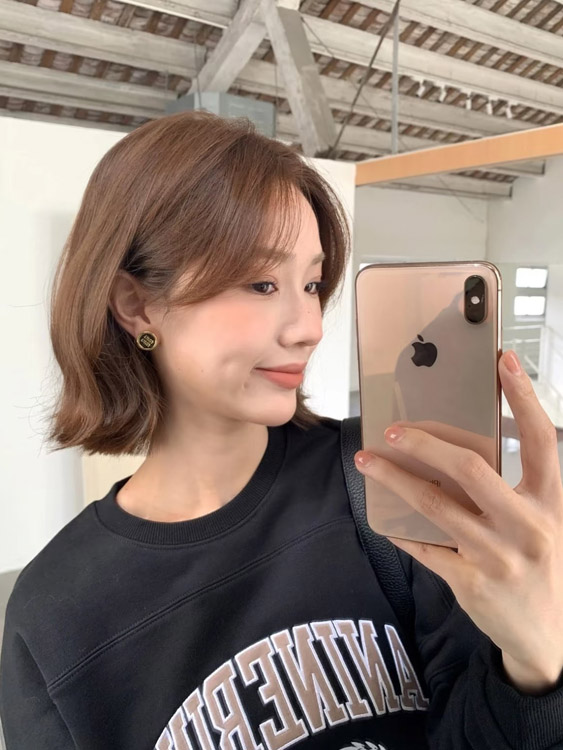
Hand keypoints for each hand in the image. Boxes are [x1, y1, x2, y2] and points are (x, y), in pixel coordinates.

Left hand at [354, 350, 562, 694]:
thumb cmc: (538, 566)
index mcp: (550, 504)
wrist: (546, 637)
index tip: (504, 361)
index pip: (542, 440)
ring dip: (395, 478)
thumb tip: (454, 451)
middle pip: (472, 468)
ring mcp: (497, 557)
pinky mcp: (469, 581)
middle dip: (427, 443)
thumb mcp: (539, 523)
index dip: (525, 398)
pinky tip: (381, 513)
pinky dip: (399, 526)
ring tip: (367, 461)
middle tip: (395, 429)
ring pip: (434, 504)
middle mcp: (527, 527)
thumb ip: (510, 490)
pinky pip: (423, 545)